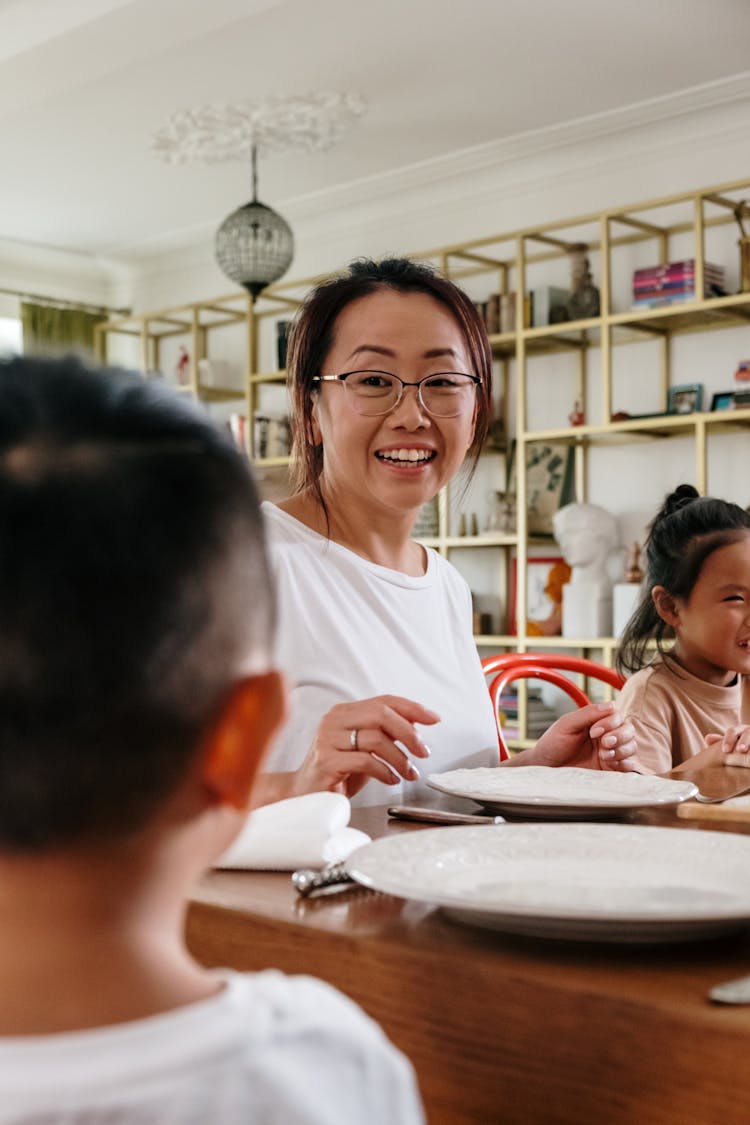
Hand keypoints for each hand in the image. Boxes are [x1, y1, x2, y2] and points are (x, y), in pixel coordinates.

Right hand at [292, 696, 438, 797]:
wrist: (304, 794)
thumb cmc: (338, 771)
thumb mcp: (366, 748)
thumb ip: (386, 734)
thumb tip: (417, 724)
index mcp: (343, 712)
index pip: (383, 701)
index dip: (412, 708)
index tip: (434, 718)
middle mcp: (333, 720)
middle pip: (380, 714)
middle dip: (409, 733)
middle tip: (424, 752)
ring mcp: (327, 740)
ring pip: (375, 739)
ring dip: (400, 758)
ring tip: (409, 773)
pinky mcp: (326, 762)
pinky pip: (364, 761)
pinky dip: (385, 771)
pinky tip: (391, 779)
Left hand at [510, 702, 637, 771]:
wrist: (546, 767)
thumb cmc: (553, 744)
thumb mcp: (567, 724)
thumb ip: (588, 713)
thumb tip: (611, 704)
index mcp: (596, 722)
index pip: (617, 716)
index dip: (610, 723)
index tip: (593, 731)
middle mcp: (606, 735)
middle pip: (629, 730)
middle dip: (620, 736)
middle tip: (604, 744)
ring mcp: (610, 752)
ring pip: (631, 747)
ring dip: (621, 750)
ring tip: (603, 756)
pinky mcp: (611, 769)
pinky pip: (629, 765)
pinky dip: (624, 763)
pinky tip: (610, 764)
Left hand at [704, 726, 749, 766]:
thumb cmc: (739, 742)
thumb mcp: (731, 740)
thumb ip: (720, 740)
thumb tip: (707, 738)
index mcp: (738, 730)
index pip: (732, 732)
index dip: (728, 740)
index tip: (725, 750)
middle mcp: (749, 731)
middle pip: (747, 734)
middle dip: (744, 742)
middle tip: (740, 750)